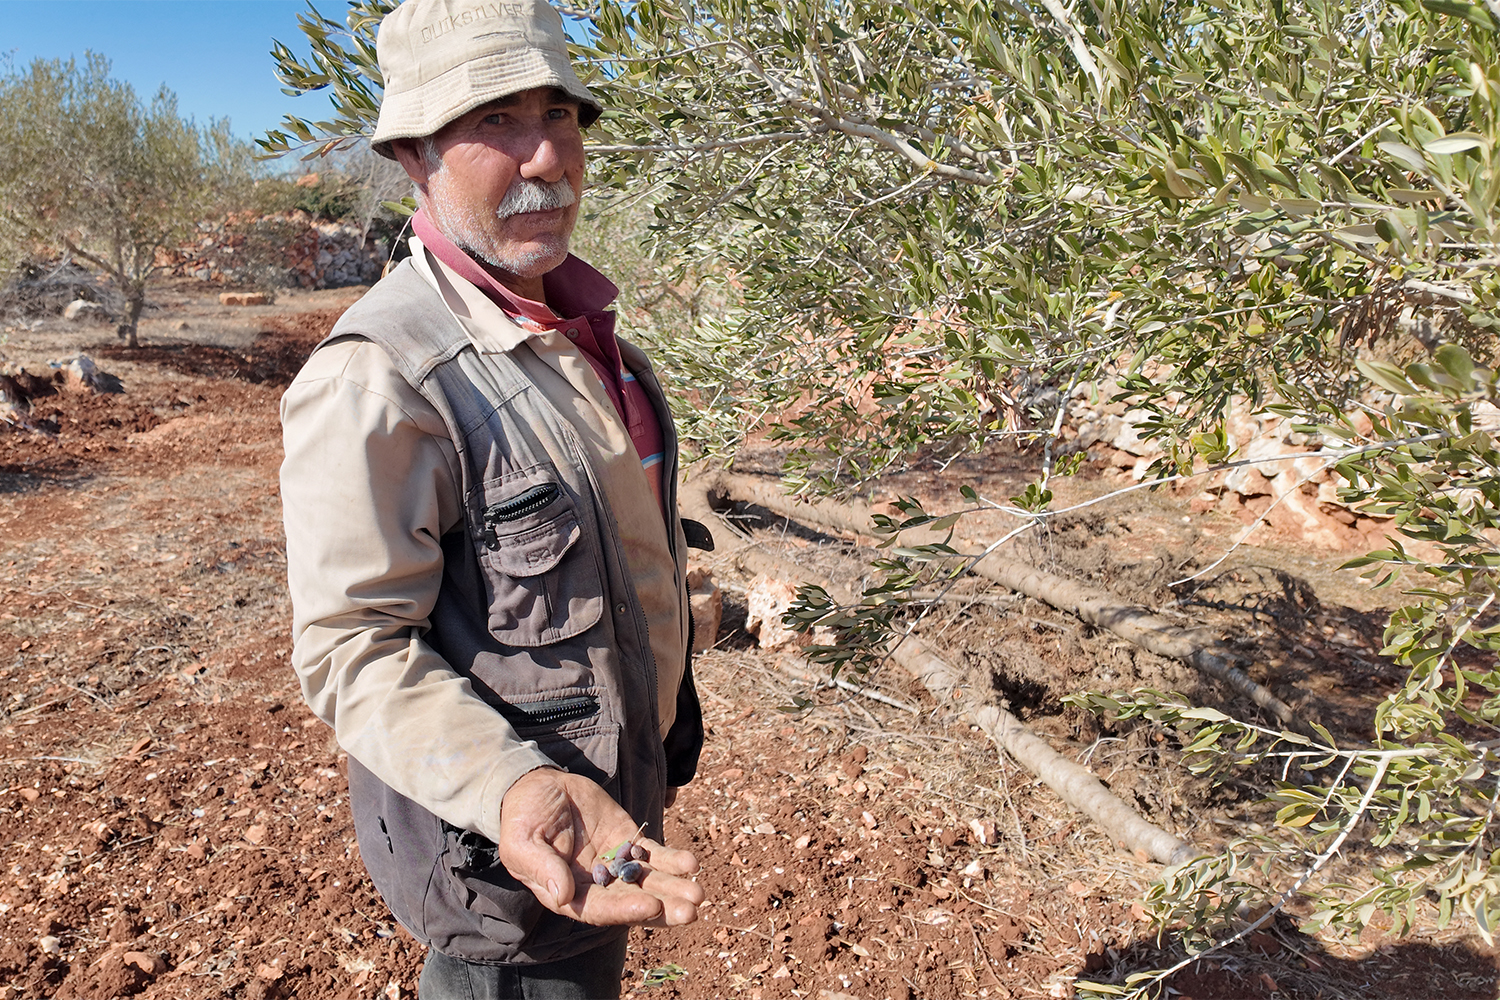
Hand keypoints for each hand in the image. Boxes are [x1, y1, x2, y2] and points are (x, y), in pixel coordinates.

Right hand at [496, 768, 704, 926]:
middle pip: (633, 901)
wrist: (535, 787)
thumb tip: (563, 896)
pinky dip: (672, 860)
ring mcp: (614, 863)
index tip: (652, 906)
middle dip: (663, 907)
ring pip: (648, 881)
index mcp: (568, 894)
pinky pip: (652, 854)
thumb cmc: (522, 818)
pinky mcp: (626, 839)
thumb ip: (542, 868)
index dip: (626, 910)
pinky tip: (691, 863)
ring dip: (674, 888)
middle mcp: (596, 885)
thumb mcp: (523, 842)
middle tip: (691, 910)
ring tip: (699, 893)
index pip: (600, 909)